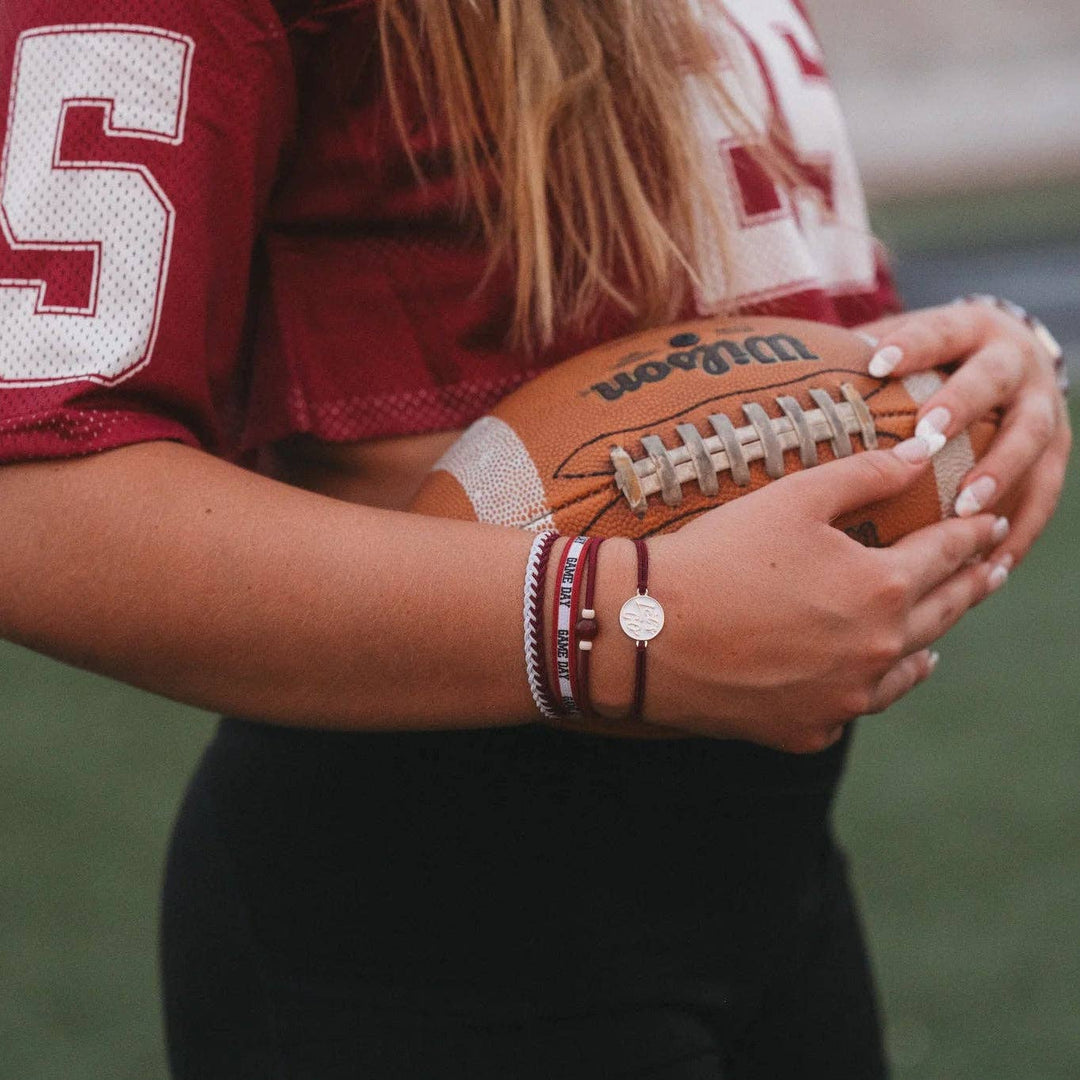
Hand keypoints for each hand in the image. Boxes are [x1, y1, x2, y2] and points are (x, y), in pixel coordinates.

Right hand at [638, 442, 1008, 750]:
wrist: (648, 632)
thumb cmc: (719, 555)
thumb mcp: (794, 498)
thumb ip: (867, 474)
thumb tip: (922, 454)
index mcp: (883, 588)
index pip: (947, 553)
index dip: (972, 534)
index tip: (991, 524)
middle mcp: (876, 651)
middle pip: (942, 614)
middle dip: (971, 586)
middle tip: (991, 570)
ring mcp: (843, 700)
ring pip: (905, 671)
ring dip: (930, 645)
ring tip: (943, 637)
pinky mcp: (806, 730)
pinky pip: (852, 708)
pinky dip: (868, 688)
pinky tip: (868, 680)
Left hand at [859, 302, 1071, 567]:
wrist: (1009, 357)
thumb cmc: (930, 361)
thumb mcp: (901, 344)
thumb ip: (856, 358)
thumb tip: (781, 372)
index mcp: (969, 329)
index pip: (940, 331)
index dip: (912, 346)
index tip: (876, 363)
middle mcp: (1014, 363)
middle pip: (992, 381)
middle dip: (962, 408)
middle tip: (927, 440)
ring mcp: (1043, 408)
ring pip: (1029, 439)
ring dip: (1000, 475)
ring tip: (966, 512)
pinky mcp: (1056, 454)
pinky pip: (1043, 494)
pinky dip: (1018, 529)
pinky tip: (991, 563)